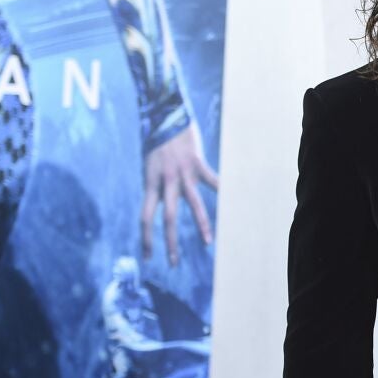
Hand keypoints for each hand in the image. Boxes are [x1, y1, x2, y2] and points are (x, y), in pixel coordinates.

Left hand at [141, 124, 218, 264]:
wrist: (163, 114)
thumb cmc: (156, 139)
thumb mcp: (149, 163)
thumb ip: (157, 181)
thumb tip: (160, 197)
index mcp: (151, 183)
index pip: (145, 218)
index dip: (146, 238)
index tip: (148, 257)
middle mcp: (165, 181)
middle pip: (167, 218)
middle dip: (170, 242)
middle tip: (172, 263)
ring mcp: (182, 173)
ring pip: (192, 205)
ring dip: (200, 226)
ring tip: (207, 243)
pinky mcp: (197, 163)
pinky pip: (212, 180)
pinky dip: (221, 190)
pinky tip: (232, 202)